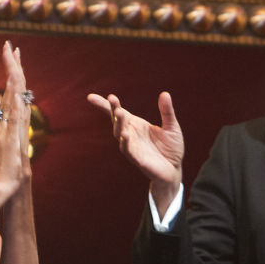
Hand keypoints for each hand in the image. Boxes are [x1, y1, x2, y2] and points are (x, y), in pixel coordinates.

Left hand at [0, 41, 31, 191]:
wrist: (6, 187)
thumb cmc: (1, 166)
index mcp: (10, 120)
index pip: (12, 91)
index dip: (11, 71)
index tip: (9, 53)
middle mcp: (15, 121)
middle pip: (16, 89)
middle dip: (14, 67)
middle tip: (12, 46)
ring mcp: (16, 128)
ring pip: (18, 96)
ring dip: (15, 75)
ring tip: (13, 55)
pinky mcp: (16, 136)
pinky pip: (18, 110)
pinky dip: (17, 95)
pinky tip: (15, 81)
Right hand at [87, 91, 183, 208]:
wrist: (174, 170)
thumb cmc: (171, 148)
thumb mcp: (172, 127)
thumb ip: (167, 111)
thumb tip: (165, 93)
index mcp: (135, 125)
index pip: (118, 113)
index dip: (105, 105)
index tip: (90, 97)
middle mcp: (130, 135)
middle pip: (117, 121)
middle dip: (113, 110)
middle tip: (113, 99)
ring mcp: (132, 147)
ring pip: (120, 135)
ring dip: (118, 124)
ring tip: (119, 112)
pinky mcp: (138, 160)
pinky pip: (129, 151)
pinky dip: (125, 143)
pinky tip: (124, 135)